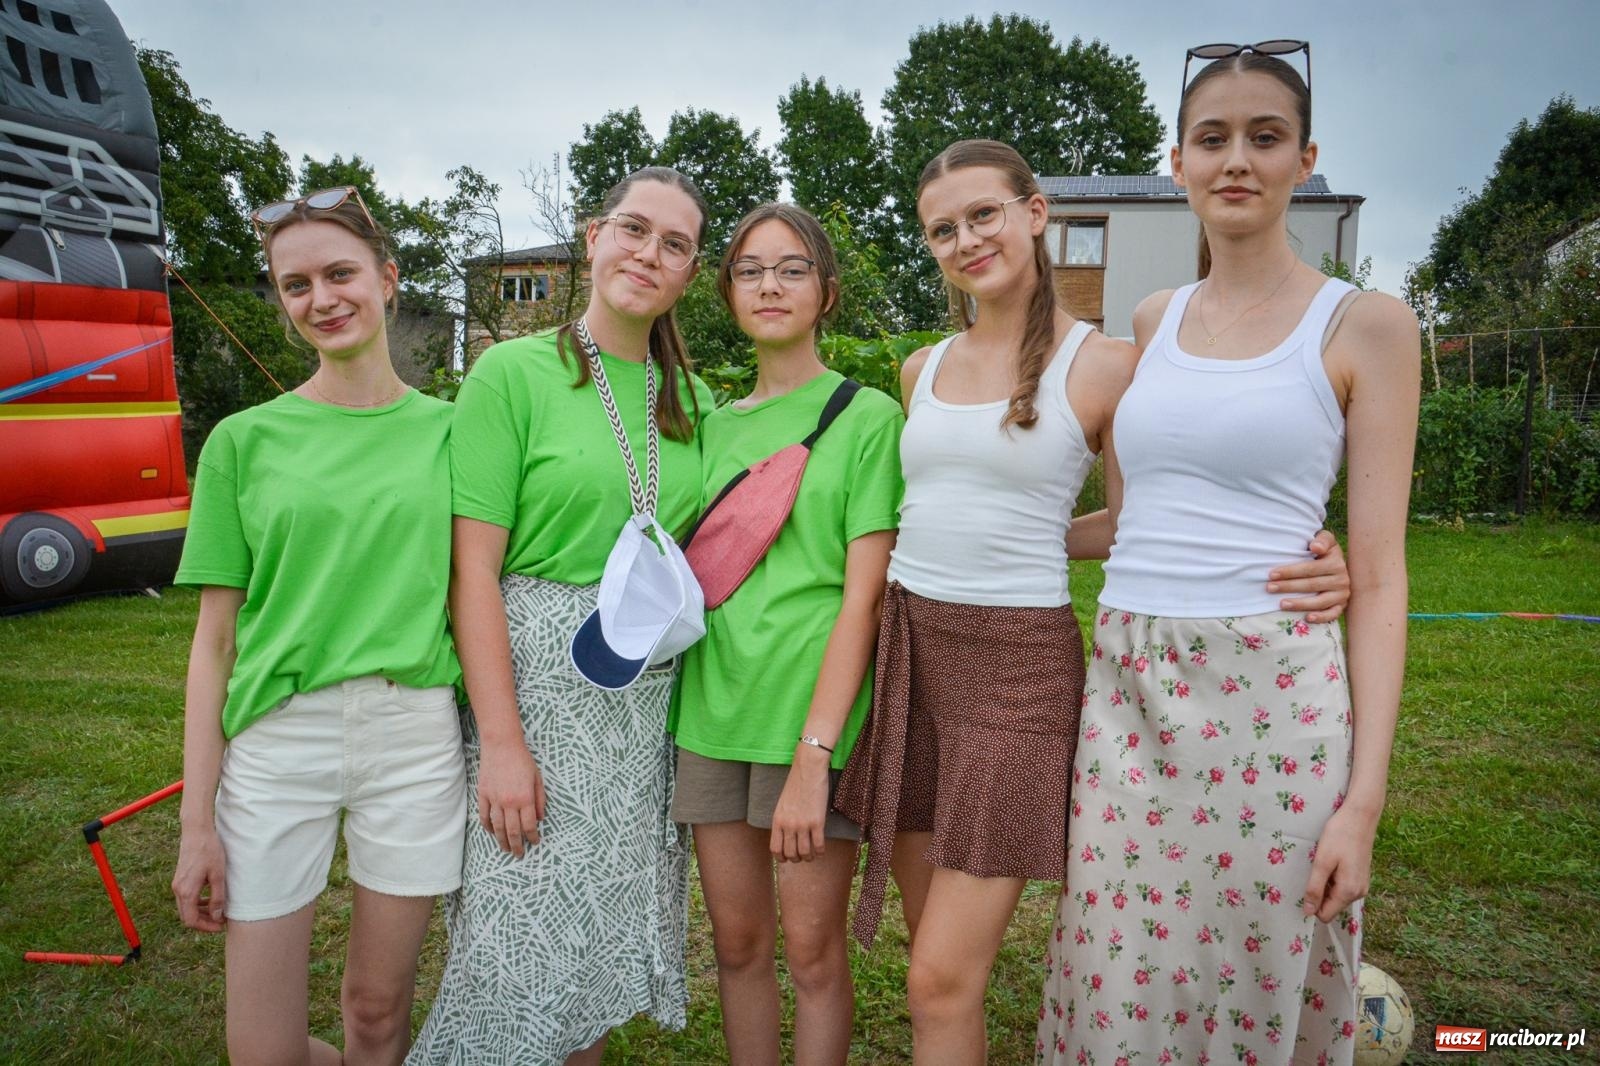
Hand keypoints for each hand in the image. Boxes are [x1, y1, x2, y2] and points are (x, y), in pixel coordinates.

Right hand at [172, 825, 227, 932]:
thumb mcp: (218, 875)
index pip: (191, 920)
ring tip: (218, 912)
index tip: (220, 926)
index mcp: (186, 892)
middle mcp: (178, 890)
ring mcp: (177, 884)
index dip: (206, 927)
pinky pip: (187, 898)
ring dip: (201, 913)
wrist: (196, 832)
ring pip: (186, 908)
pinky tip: (211, 900)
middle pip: (187, 916)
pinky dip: (197, 903)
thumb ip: (217, 898)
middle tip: (221, 922)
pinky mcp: (180, 879)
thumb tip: (217, 917)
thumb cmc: (209, 851)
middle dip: (204, 922)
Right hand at [478, 740, 545, 856]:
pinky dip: (487, 826)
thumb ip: (540, 799)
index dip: (532, 837)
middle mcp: (509, 802)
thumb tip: (540, 818)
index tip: (534, 842)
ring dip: (502, 840)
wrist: (502, 746)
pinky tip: (491, 833)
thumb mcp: (538, 778)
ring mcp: (494, 799)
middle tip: (519, 854)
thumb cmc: (522, 760)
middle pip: (512, 831)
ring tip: (505, 849)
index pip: (529, 825)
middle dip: (517, 845)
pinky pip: (484, 816)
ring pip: (497, 827)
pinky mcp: (483, 795)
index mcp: (525, 798)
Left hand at [770, 747, 829, 862]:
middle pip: (791, 854)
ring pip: (805, 852)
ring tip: (812, 855)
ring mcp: (803, 824)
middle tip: (802, 857)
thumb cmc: (796, 784)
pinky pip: (819, 845)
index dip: (781, 858)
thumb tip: (787, 837)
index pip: (775, 848)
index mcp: (777, 821)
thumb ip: (783, 821)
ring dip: (809, 857)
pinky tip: (822, 850)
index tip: (787, 858)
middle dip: (796, 859)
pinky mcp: (817, 822)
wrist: (808, 770)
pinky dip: (820, 852)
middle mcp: (788, 825)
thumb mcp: (782, 804)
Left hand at [1268, 530, 1349, 622]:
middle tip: (1269, 588)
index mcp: (1336, 562)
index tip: (1271, 574)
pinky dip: (1322, 617)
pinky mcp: (1342, 605)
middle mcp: (1341, 579)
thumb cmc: (1324, 551)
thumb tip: (1315, 547)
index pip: (1310, 568)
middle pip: (1311, 585)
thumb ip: (1322, 539)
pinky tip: (1308, 618)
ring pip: (1320, 601)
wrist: (1339, 564)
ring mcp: (1342, 594)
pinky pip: (1332, 613)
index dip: (1290, 571)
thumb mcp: (1326, 540)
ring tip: (1281, 604)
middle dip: (1288, 587)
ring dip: (1300, 603)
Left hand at [1301, 805, 1377, 922]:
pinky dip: (1333, 878)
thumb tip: (1309, 912)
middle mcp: (1359, 893)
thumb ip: (1315, 888)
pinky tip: (1332, 861)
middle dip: (1319, 893)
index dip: (1312, 905)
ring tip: (1323, 864)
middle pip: (1331, 906)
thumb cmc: (1339, 835)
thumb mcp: (1322, 862)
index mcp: (1348, 892)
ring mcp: (1362, 885)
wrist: (1360, 816)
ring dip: (1326, 884)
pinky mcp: (1362, 876)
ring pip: (1336, 896)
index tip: (1304, 886)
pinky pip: (1343, 886)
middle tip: (1314, 871)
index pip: (1326, 915)